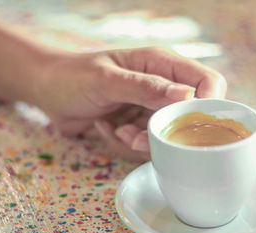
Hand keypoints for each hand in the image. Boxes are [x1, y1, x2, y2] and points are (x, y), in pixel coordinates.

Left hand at [32, 47, 226, 160]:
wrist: (47, 92)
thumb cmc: (72, 77)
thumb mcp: (107, 80)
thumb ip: (145, 87)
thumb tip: (187, 96)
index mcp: (161, 64)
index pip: (207, 81)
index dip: (208, 105)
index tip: (190, 126)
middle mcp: (162, 87)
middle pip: (189, 116)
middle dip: (165, 132)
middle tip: (136, 136)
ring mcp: (150, 108)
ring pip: (168, 135)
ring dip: (142, 140)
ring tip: (117, 129)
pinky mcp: (138, 125)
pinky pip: (147, 144)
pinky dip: (127, 143)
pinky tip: (109, 129)